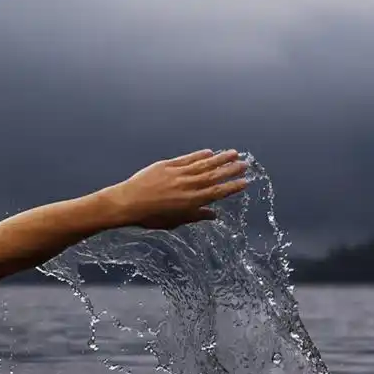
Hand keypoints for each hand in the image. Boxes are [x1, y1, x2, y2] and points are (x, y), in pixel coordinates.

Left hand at [103, 149, 247, 229]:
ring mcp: (178, 174)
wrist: (128, 203)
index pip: (217, 192)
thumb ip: (195, 216)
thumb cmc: (149, 217)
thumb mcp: (174, 221)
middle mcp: (188, 186)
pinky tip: (210, 152)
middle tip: (245, 164)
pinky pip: (188, 159)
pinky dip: (199, 155)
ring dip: (220, 158)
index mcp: (191, 202)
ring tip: (233, 153)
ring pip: (204, 164)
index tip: (245, 182)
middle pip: (214, 176)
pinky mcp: (168, 166)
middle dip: (231, 170)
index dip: (232, 187)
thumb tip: (213, 215)